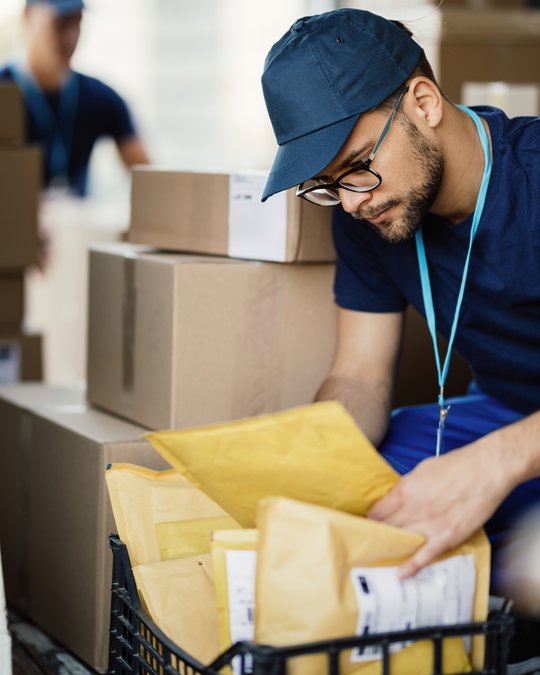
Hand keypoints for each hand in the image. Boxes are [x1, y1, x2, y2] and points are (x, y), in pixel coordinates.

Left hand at [368, 441, 512, 577]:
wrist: (486, 468)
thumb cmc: (457, 465)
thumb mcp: (422, 470)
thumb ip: (407, 487)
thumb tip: (396, 498)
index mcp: (405, 490)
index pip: (377, 512)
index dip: (369, 522)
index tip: (365, 528)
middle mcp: (414, 508)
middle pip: (386, 529)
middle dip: (377, 538)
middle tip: (369, 547)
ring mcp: (431, 523)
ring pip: (403, 541)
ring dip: (392, 550)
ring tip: (381, 559)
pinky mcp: (449, 535)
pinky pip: (427, 554)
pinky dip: (413, 565)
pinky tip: (402, 574)